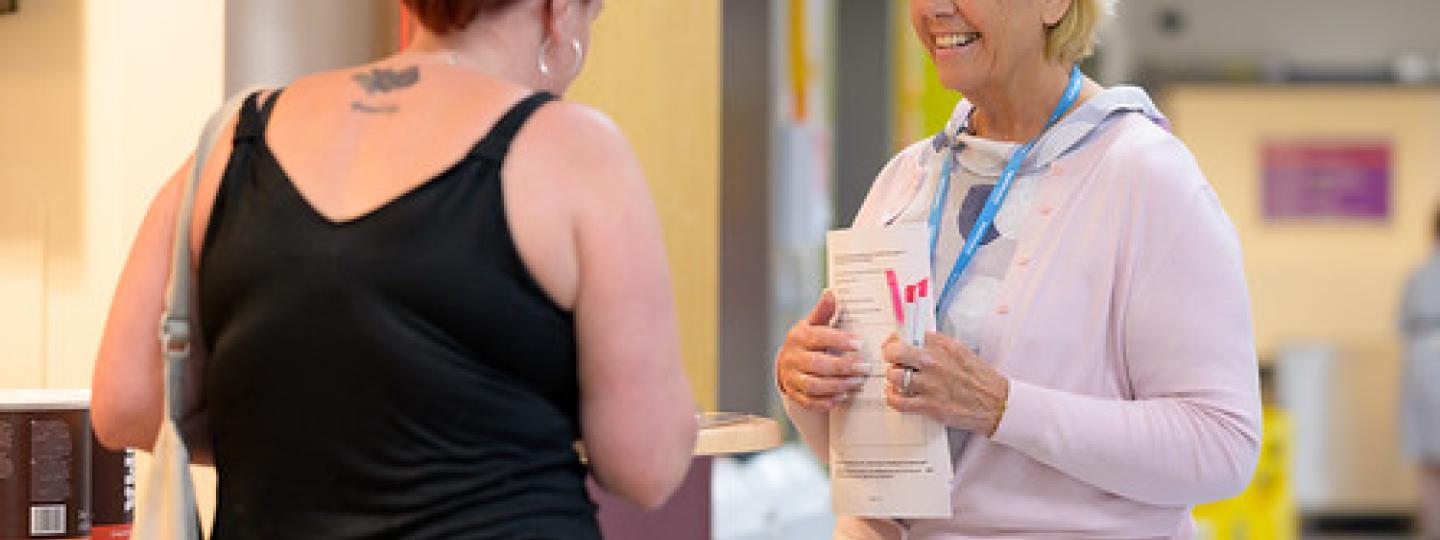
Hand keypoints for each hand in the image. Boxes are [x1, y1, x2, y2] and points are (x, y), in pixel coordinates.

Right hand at [776, 290, 868, 410]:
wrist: (788, 362)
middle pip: (817, 364)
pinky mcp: (794, 393)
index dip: (838, 340)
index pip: (818, 337)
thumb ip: (823, 311)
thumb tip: (831, 293)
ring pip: (813, 385)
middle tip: (865, 367)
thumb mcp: (813, 323)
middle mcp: (792, 357)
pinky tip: (841, 396)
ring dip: (837, 385)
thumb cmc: (807, 341)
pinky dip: (825, 401)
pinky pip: (809, 401)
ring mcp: (792, 377)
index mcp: (798, 336)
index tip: (859, 342)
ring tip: (856, 382)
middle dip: (843, 367)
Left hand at [881, 331, 1009, 435]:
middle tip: (893, 360)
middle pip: (895, 352)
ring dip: (893, 378)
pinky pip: (898, 401)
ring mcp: (930, 384)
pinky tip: (895, 395)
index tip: (894, 342)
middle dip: (890, 355)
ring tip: (898, 380)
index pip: (910, 334)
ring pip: (894, 375)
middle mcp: (934, 362)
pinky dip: (892, 398)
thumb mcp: (963, 352)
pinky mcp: (929, 405)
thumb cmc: (981, 380)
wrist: (996, 404)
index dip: (898, 339)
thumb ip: (940, 346)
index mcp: (943, 346)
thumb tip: (919, 342)